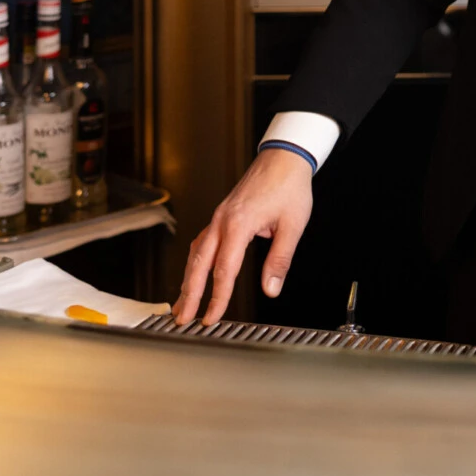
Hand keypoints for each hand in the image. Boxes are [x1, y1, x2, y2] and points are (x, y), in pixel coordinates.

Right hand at [173, 149, 313, 326]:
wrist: (284, 157)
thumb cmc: (289, 186)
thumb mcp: (292, 226)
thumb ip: (280, 260)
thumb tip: (271, 289)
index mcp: (239, 224)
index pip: (224, 270)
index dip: (217, 297)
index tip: (211, 317)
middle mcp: (223, 220)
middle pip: (199, 263)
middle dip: (189, 293)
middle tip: (182, 318)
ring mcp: (220, 216)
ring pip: (196, 252)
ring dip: (188, 279)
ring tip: (182, 302)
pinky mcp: (222, 214)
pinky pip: (202, 241)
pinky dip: (196, 261)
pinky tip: (196, 272)